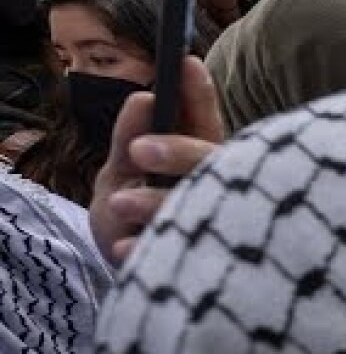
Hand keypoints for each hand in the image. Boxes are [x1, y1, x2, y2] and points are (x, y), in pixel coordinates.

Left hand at [89, 56, 225, 264]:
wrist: (135, 290)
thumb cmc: (130, 224)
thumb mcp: (118, 177)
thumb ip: (126, 142)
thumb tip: (143, 98)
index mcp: (199, 163)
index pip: (204, 124)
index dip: (198, 95)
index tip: (184, 64)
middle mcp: (220, 192)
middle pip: (212, 162)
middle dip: (178, 152)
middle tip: (140, 148)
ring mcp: (217, 231)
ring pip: (199, 208)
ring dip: (157, 202)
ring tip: (120, 204)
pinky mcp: (205, 267)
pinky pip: (182, 257)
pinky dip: (148, 251)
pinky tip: (125, 249)